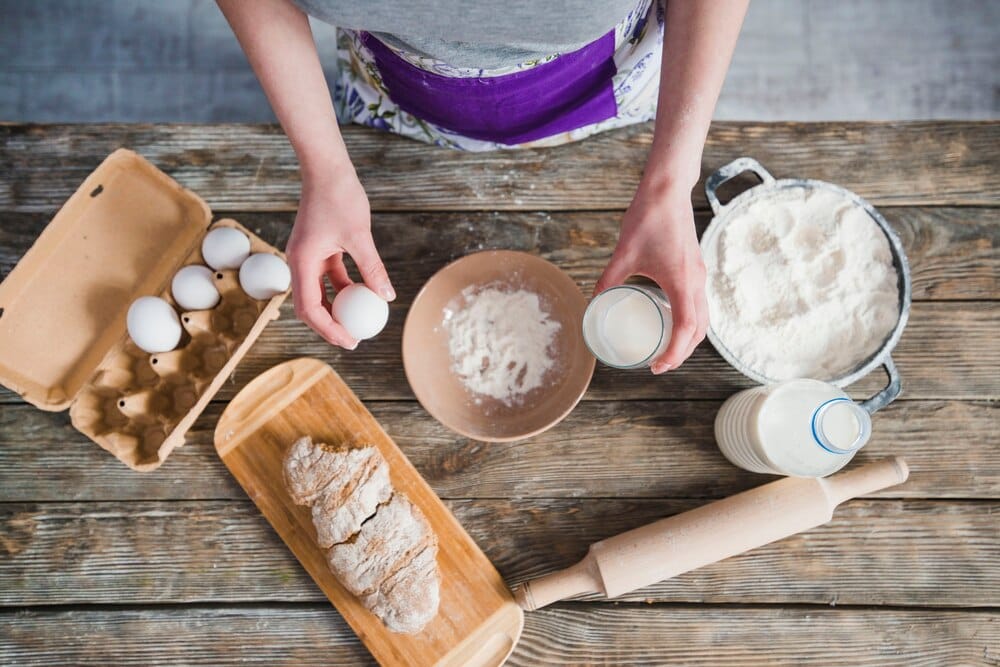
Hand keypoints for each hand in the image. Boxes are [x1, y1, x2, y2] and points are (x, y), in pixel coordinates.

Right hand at [286, 170, 394, 348]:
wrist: (327, 169)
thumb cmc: (340, 197)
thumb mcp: (359, 236)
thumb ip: (372, 268)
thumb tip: (387, 297)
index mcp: (301, 261)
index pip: (309, 308)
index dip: (328, 329)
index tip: (349, 341)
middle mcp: (299, 262)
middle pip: (309, 306)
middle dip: (329, 326)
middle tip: (353, 341)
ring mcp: (308, 256)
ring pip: (319, 293)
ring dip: (337, 309)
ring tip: (360, 323)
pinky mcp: (318, 250)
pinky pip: (329, 278)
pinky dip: (344, 289)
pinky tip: (364, 295)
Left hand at [594, 181, 707, 373]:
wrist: (668, 190)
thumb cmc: (648, 218)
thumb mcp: (623, 254)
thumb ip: (608, 279)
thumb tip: (594, 300)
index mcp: (681, 282)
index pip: (686, 329)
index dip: (674, 353)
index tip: (658, 367)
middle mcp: (696, 282)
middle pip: (699, 329)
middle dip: (682, 352)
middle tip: (660, 366)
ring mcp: (699, 274)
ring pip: (702, 317)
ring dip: (689, 338)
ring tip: (668, 350)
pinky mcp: (696, 267)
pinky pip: (699, 302)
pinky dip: (690, 320)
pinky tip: (673, 321)